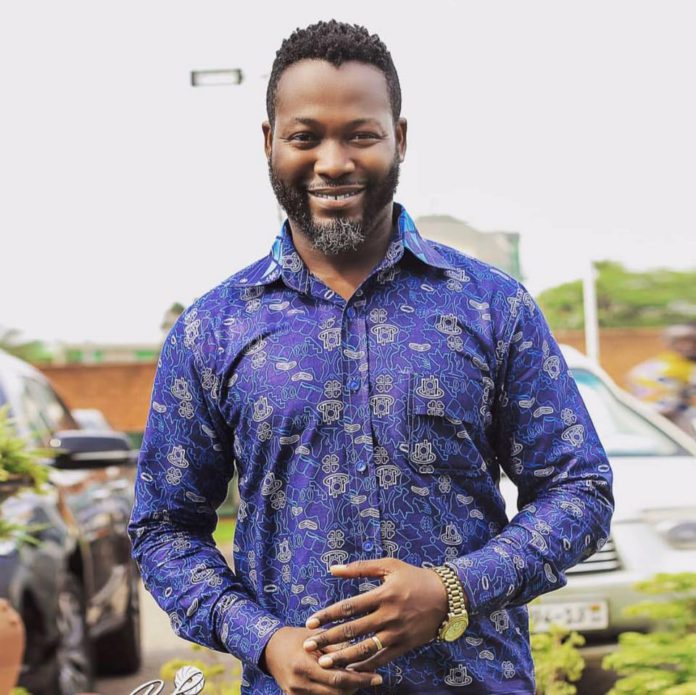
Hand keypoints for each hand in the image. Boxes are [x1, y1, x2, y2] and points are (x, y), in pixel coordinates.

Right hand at [262, 625, 382, 693]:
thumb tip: (363, 653)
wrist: (271, 649)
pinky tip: (343, 685)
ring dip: (347, 691)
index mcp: (304, 666)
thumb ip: (337, 647)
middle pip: (337, 693)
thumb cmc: (297, 638)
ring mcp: (296, 694)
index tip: (378, 677)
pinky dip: (333, 693)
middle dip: (356, 686)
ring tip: (359, 679)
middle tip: (372, 677)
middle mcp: (300, 684)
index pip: (338, 678)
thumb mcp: (316, 637)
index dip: (360, 679)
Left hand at [302, 559, 450, 671]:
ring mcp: (396, 633)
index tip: (310, 622)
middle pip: (352, 630)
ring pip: (365, 649)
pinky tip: (349, 669)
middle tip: (308, 645)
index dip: (328, 615)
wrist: (446, 597)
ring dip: (342, 657)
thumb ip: (360, 568)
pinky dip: (364, 666)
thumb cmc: (414, 577)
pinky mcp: (404, 646)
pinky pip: (381, 659)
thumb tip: (333, 569)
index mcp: (383, 594)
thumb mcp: (389, 566)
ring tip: (323, 663)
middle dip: (328, 639)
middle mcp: (388, 615)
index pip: (349, 606)